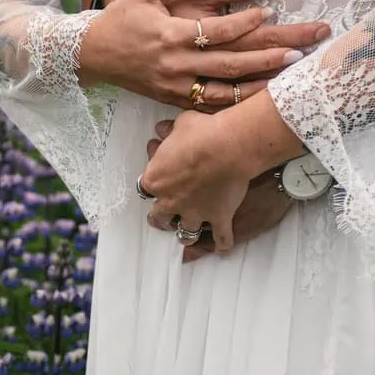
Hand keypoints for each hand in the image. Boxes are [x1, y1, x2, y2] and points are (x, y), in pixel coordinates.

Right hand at [79, 0, 330, 108]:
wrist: (93, 55)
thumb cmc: (123, 17)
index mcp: (171, 35)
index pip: (218, 31)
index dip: (246, 21)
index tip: (269, 11)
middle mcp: (176, 65)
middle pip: (231, 63)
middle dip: (268, 56)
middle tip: (300, 50)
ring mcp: (176, 88)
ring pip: (226, 90)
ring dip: (260, 83)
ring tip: (289, 74)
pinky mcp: (175, 101)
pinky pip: (212, 104)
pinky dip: (238, 101)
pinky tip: (260, 96)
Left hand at [137, 111, 251, 253]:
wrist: (229, 147)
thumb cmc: (202, 132)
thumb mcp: (181, 124)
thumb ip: (169, 131)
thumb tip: (161, 129)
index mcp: (156, 179)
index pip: (145, 187)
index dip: (153, 185)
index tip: (159, 180)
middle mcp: (171, 201)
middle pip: (159, 217)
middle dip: (162, 218)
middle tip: (165, 217)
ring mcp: (195, 213)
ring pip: (185, 233)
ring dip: (186, 235)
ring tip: (188, 235)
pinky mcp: (218, 218)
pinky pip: (220, 239)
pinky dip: (222, 245)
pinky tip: (223, 249)